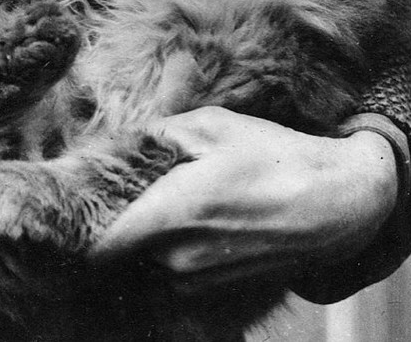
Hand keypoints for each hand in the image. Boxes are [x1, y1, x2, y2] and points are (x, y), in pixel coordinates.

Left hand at [92, 106, 398, 288]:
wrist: (336, 204)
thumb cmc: (273, 158)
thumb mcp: (213, 125)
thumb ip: (161, 133)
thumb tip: (127, 137)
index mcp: (173, 213)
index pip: (102, 244)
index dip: (82, 228)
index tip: (75, 206)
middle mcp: (179, 256)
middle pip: (122, 247)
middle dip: (120, 220)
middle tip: (123, 189)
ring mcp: (200, 276)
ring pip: (148, 258)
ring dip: (148, 236)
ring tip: (166, 199)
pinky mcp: (218, 284)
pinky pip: (175, 269)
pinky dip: (173, 248)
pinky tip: (193, 217)